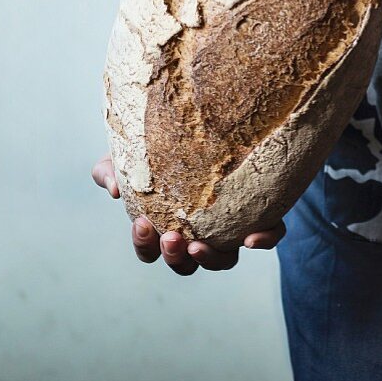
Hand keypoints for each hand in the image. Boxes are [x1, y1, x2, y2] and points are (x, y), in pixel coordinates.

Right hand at [90, 152, 285, 273]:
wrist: (208, 116)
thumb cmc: (161, 142)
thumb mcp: (132, 152)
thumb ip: (112, 168)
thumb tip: (113, 187)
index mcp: (167, 223)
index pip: (151, 248)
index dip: (144, 244)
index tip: (142, 223)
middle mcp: (199, 232)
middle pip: (185, 264)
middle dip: (174, 257)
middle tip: (171, 237)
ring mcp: (230, 226)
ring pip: (224, 259)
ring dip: (211, 258)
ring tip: (201, 244)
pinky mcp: (261, 211)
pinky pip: (269, 235)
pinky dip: (263, 240)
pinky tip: (252, 237)